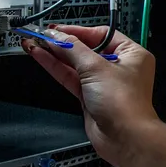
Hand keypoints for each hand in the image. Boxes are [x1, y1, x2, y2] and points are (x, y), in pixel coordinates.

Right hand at [22, 25, 160, 164]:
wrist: (124, 138)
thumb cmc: (124, 103)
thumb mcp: (96, 67)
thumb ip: (74, 49)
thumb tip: (58, 37)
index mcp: (131, 54)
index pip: (100, 34)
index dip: (77, 30)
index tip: (56, 29)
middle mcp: (119, 67)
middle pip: (86, 48)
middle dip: (62, 42)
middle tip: (40, 34)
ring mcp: (103, 83)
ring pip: (75, 63)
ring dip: (54, 53)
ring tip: (34, 42)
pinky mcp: (90, 97)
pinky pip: (70, 77)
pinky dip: (55, 67)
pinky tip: (40, 56)